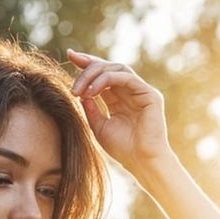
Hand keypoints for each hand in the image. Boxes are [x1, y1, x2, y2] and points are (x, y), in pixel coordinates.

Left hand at [65, 49, 170, 172]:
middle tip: (71, 70)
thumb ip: (91, 109)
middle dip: (88, 65)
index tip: (70, 56)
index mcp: (118, 98)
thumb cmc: (123, 149)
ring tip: (80, 89)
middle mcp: (130, 91)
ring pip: (117, 68)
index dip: (87, 64)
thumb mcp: (99, 128)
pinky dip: (107, 80)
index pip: (102, 74)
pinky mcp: (149, 94)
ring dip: (95, 74)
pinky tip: (92, 91)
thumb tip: (80, 94)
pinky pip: (126, 77)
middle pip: (109, 67)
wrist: (141, 162)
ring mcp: (140, 90)